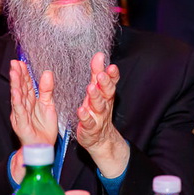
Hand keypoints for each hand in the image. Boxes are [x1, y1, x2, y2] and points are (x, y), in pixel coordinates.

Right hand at [9, 60, 57, 181]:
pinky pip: (19, 110)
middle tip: (15, 63)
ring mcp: (21, 115)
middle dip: (18, 75)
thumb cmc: (44, 129)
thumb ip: (47, 90)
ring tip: (14, 72)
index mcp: (30, 101)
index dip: (24, 73)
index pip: (26, 84)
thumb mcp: (49, 105)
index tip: (22, 62)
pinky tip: (16, 92)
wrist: (43, 148)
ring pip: (18, 96)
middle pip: (20, 88)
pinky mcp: (21, 123)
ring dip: (15, 84)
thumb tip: (47, 73)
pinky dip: (17, 101)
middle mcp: (23, 106)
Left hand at [76, 52, 128, 177]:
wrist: (100, 139)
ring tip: (91, 88)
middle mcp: (104, 105)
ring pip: (99, 106)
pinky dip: (85, 116)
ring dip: (95, 97)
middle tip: (100, 74)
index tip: (111, 66)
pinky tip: (81, 110)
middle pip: (107, 93)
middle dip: (105, 83)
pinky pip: (88, 122)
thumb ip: (97, 73)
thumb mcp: (98, 91)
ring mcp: (98, 117)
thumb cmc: (97, 111)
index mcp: (106, 95)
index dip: (112, 75)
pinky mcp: (90, 128)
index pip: (111, 82)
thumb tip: (99, 55)